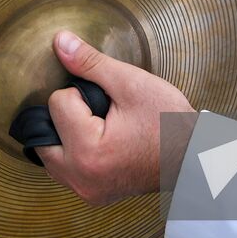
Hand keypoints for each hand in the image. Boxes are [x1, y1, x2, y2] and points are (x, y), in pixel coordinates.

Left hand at [36, 30, 195, 205]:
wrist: (194, 157)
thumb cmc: (169, 121)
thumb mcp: (131, 83)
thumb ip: (90, 62)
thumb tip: (59, 41)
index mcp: (88, 152)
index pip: (56, 103)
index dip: (81, 93)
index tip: (108, 101)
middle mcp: (80, 179)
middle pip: (42, 133)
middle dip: (64, 116)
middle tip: (99, 114)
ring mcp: (86, 191)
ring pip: (49, 154)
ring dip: (64, 136)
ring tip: (97, 126)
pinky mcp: (92, 196)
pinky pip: (64, 170)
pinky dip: (72, 153)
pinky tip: (97, 142)